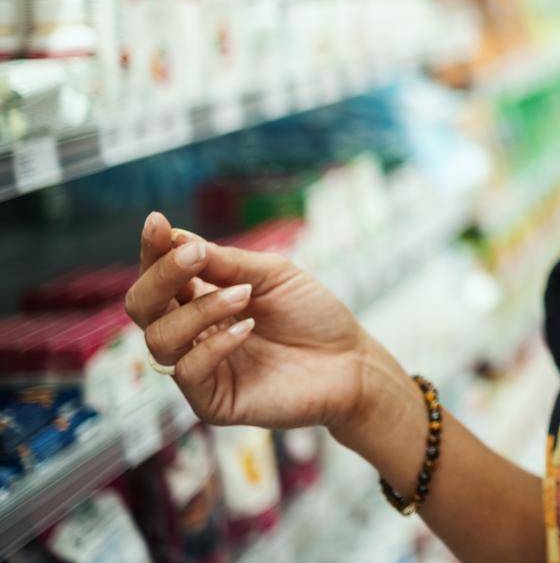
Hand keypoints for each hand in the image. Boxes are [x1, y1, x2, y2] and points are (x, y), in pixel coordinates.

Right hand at [124, 211, 381, 433]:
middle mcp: (191, 334)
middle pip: (142, 307)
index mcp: (200, 300)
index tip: (157, 221)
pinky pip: (188, 372)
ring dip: (199, 309)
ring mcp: (199, 369)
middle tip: (195, 255)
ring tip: (243, 294)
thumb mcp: (273, 275)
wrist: (351, 361)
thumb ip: (225, 262)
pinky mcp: (212, 402)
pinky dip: (214, 345)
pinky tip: (247, 330)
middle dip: (162, 276)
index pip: (159, 276)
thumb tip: (176, 237)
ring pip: (159, 339)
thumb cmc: (312, 314)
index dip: (153, 249)